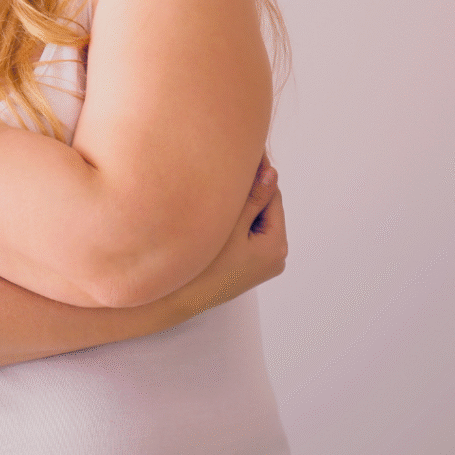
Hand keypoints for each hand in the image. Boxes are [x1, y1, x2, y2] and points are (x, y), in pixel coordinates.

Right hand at [171, 156, 287, 317]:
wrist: (177, 301)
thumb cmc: (202, 267)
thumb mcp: (230, 227)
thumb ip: (253, 198)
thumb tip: (271, 171)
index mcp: (276, 246)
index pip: (273, 196)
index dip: (258, 174)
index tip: (245, 154)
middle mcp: (276, 256)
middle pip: (266, 208)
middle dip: (248, 190)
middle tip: (226, 168)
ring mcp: (262, 263)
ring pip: (255, 220)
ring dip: (240, 205)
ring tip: (217, 189)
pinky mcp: (248, 266)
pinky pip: (247, 234)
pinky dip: (235, 221)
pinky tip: (216, 214)